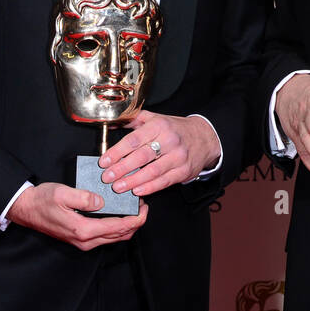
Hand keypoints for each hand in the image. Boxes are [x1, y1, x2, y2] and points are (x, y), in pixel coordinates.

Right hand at [6, 182, 147, 250]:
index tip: (145, 208)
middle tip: (143, 207)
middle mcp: (84, 240)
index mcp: (83, 230)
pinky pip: (105, 236)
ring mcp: (82, 242)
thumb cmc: (42, 201)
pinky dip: (117, 228)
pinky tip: (119, 215)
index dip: (136, 219)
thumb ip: (83, 197)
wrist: (26, 209)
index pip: (118, 227)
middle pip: (120, 236)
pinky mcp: (80, 239)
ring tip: (134, 210)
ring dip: (127, 226)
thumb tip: (101, 201)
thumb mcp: (62, 193)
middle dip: (136, 223)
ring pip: (114, 238)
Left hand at [98, 111, 219, 197]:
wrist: (205, 138)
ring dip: (133, 181)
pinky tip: (137, 191)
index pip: (134, 140)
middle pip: (141, 156)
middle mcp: (169, 140)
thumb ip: (134, 121)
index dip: (117, 152)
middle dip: (122, 168)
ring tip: (119, 187)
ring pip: (152, 171)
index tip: (104, 161)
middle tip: (107, 177)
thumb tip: (112, 123)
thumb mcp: (156, 119)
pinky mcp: (184, 171)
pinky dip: (150, 187)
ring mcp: (178, 156)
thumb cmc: (175, 129)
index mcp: (159, 126)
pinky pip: (164, 181)